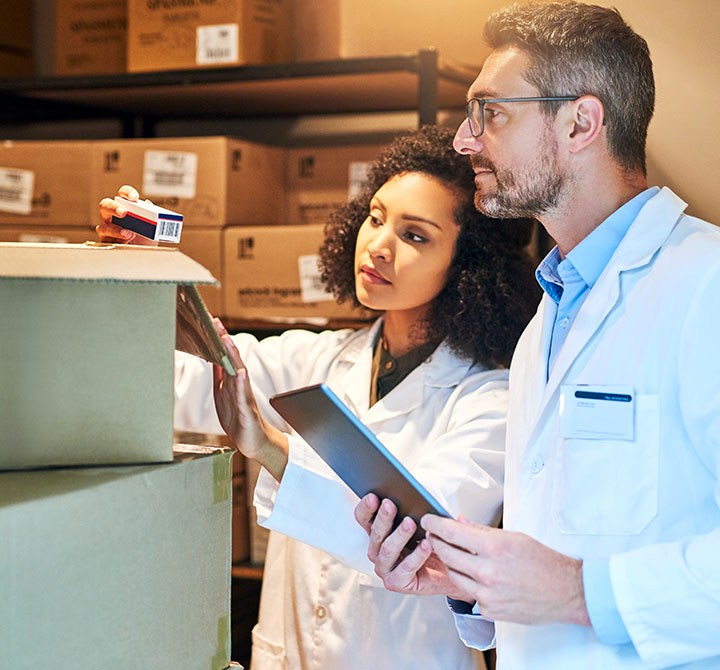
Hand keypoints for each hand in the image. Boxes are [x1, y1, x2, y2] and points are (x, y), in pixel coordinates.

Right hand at [96, 184, 157, 245]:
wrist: (144, 252)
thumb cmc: (144, 237)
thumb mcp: (152, 226)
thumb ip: (151, 215)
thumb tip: (148, 204)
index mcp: (124, 206)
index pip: (122, 194)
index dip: (127, 193)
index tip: (134, 198)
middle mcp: (112, 215)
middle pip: (105, 205)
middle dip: (113, 208)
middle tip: (123, 213)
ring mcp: (107, 228)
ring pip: (104, 226)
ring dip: (116, 230)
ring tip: (127, 234)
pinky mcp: (107, 242)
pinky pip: (107, 241)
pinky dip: (117, 242)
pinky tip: (125, 242)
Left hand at [211, 318, 287, 480]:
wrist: (254, 442)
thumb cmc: (239, 419)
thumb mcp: (224, 395)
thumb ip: (220, 378)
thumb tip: (212, 359)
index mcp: (233, 382)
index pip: (226, 357)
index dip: (219, 340)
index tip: (212, 322)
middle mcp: (241, 386)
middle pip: (233, 359)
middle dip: (225, 341)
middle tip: (217, 323)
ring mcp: (245, 397)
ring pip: (239, 372)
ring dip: (233, 356)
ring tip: (227, 340)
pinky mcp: (247, 412)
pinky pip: (244, 396)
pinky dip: (241, 383)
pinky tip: (239, 373)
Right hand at [353, 494, 473, 599]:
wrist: (451, 568)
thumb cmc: (434, 543)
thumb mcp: (423, 522)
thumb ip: (416, 510)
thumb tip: (416, 497)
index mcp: (378, 532)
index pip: (364, 518)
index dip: (366, 507)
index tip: (373, 496)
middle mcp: (377, 551)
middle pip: (375, 533)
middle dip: (383, 518)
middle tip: (391, 504)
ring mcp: (385, 568)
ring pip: (388, 550)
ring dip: (399, 535)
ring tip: (410, 523)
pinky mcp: (397, 583)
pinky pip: (405, 568)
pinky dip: (417, 555)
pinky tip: (426, 544)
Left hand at [422, 515, 590, 625]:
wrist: (565, 592)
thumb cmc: (543, 562)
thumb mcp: (513, 537)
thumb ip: (482, 531)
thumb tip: (459, 521)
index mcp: (494, 548)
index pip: (453, 532)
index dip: (435, 524)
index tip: (427, 519)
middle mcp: (487, 572)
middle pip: (447, 554)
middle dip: (436, 542)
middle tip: (433, 535)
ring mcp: (487, 594)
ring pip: (454, 574)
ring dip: (450, 562)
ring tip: (452, 553)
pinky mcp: (489, 610)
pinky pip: (469, 592)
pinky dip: (469, 582)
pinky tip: (475, 575)